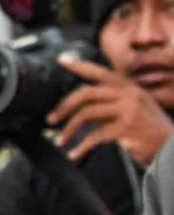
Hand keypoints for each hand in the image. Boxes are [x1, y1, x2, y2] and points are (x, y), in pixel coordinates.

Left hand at [48, 54, 173, 167]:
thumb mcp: (134, 109)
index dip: (79, 65)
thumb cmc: (151, 132)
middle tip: (51, 119)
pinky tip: (75, 153)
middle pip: (86, 93)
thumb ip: (111, 102)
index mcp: (129, 87)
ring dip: (69, 129)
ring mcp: (129, 109)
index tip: (62, 60)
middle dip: (64, 107)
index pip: (100, 72)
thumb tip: (79, 104)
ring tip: (60, 140)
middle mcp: (129, 93)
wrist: (172, 149)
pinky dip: (82, 146)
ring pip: (87, 114)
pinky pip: (95, 135)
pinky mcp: (127, 127)